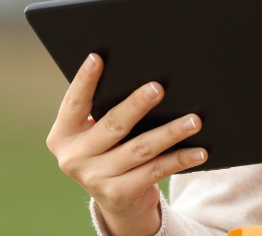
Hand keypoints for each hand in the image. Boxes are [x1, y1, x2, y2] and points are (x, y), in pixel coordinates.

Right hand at [47, 53, 206, 235]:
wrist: (116, 203)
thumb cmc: (109, 149)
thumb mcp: (95, 132)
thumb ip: (105, 109)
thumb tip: (144, 78)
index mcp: (63, 135)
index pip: (74, 103)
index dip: (84, 80)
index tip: (97, 57)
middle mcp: (74, 158)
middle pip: (112, 125)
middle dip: (137, 105)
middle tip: (158, 88)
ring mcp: (96, 179)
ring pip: (140, 149)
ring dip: (170, 132)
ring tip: (194, 120)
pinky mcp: (120, 195)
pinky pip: (156, 171)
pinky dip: (180, 159)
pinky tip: (198, 151)